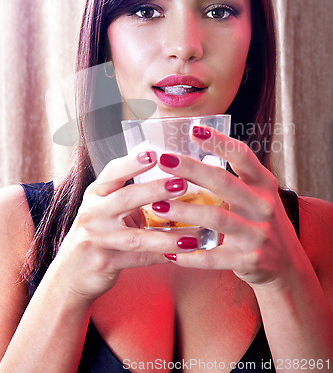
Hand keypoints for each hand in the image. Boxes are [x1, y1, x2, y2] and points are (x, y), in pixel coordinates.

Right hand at [50, 150, 190, 302]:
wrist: (71, 273)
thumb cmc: (98, 233)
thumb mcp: (106, 207)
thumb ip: (130, 193)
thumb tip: (171, 174)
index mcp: (96, 194)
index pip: (112, 172)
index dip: (133, 162)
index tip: (154, 154)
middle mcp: (92, 213)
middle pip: (125, 198)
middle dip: (155, 190)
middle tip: (182, 184)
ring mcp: (97, 239)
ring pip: (136, 237)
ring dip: (167, 236)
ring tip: (193, 234)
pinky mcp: (104, 263)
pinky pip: (140, 260)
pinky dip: (163, 256)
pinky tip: (184, 254)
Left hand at [153, 125, 303, 288]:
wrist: (287, 265)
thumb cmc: (260, 223)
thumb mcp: (256, 196)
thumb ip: (233, 179)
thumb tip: (190, 157)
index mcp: (263, 184)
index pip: (242, 155)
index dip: (219, 142)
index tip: (193, 129)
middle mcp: (263, 205)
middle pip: (223, 182)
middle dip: (191, 169)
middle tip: (164, 160)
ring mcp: (258, 233)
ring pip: (216, 218)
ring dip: (184, 211)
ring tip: (157, 207)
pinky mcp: (250, 260)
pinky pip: (214, 257)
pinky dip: (190, 255)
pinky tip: (169, 251)